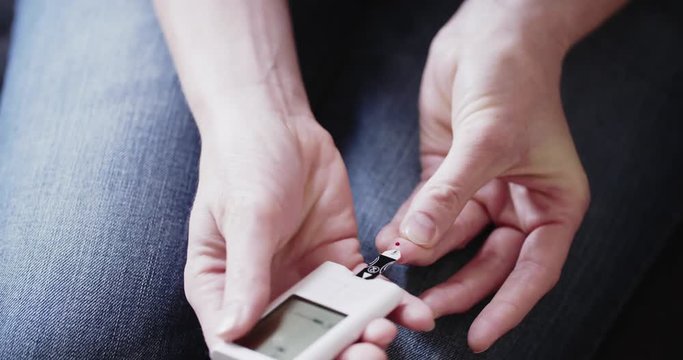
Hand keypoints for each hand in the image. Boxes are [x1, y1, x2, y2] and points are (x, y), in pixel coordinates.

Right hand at [185, 107, 433, 357]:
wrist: (278, 124)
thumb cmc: (240, 165)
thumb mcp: (243, 220)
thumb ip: (245, 276)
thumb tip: (230, 331)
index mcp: (224, 291)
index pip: (242, 348)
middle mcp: (266, 293)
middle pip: (297, 346)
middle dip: (333, 358)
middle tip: (364, 356)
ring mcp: (306, 279)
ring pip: (337, 326)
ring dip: (364, 337)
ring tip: (385, 334)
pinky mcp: (340, 259)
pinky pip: (367, 292)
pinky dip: (391, 305)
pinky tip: (411, 313)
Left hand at [377, 1, 589, 352]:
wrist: (489, 35)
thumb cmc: (514, 79)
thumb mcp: (486, 142)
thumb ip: (451, 194)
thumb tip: (420, 242)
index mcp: (552, 204)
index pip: (533, 270)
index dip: (508, 307)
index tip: (481, 334)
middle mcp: (517, 203)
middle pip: (489, 263)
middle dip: (457, 285)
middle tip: (426, 305)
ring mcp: (480, 191)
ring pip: (455, 242)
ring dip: (426, 256)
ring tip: (398, 269)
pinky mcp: (447, 176)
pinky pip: (429, 214)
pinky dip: (410, 228)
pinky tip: (390, 238)